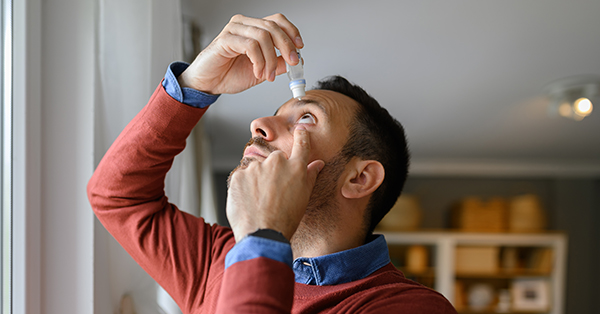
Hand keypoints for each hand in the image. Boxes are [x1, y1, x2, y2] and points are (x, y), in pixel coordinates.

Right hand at [178, 13, 303, 94]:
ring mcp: (233, 30)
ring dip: (271, 60)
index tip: (300, 48)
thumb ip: (278, 64)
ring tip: (268, 75)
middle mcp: (243, 24)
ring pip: (263, 36)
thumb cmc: (229, 74)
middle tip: (292, 64)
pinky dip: (259, 62)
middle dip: (286, 47)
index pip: (277, 20)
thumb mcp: (261, 71)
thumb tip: (297, 61)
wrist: (208, 84)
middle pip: (273, 27)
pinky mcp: (225, 40)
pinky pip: (250, 46)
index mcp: (252, 28)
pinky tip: (257, 72)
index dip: (291, 32)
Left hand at [226, 127, 324, 241]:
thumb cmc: (286, 219)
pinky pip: (241, 179)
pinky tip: (249, 202)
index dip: (301, 136)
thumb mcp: (304, 197)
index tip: (300, 131)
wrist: (262, 234)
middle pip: (274, 160)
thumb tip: (317, 163)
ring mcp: (256, 168)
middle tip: (273, 193)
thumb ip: (310, 176)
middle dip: (273, 172)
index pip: (301, 144)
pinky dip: (243, 188)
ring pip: (256, 170)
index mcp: (295, 167)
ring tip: (259, 202)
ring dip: (257, 180)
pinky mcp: (238, 176)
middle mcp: (276, 163)